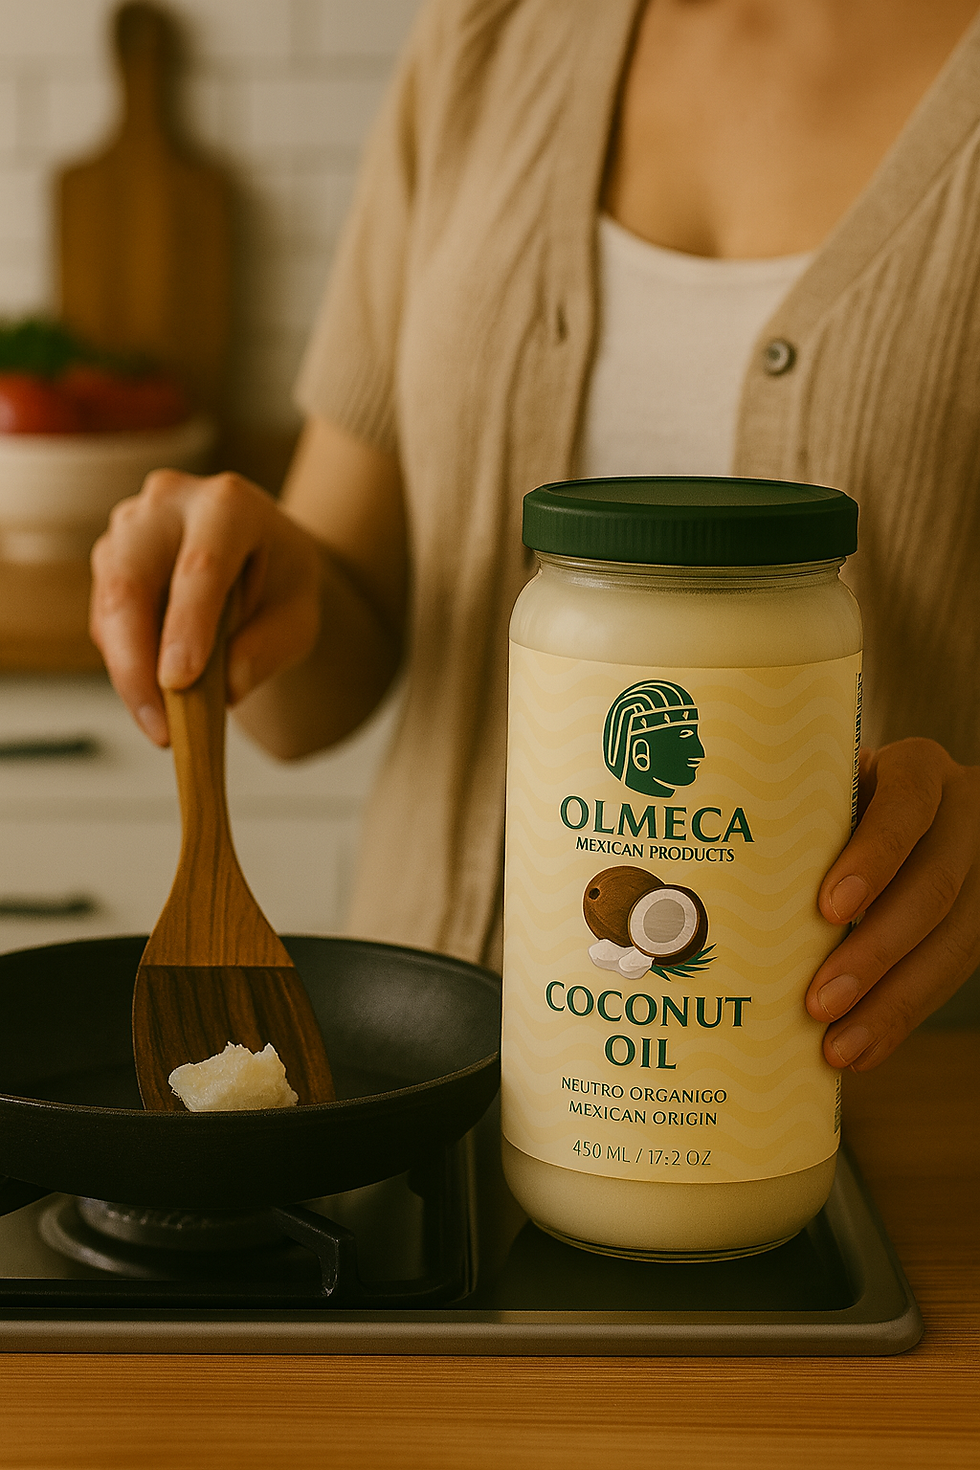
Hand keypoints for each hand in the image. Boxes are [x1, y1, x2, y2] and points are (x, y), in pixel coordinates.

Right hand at [90, 468, 325, 745]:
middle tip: (159, 729)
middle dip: (137, 661)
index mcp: (229, 504)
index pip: (202, 565)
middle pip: (132, 581)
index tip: (178, 682)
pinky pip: (106, 621)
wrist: (263, 557)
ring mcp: (130, 528)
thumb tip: (226, 685)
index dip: (187, 625)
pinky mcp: (109, 560)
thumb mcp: (299, 617)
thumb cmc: (282, 584)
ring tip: (162, 728)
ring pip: (110, 605)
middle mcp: (169, 503)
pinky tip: (154, 699)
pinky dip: (126, 666)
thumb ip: (270, 647)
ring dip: (128, 673)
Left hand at [806, 739, 979, 1069]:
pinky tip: (864, 1049)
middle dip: (876, 952)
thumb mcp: (825, 791)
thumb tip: (682, 879)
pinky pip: (952, 974)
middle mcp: (961, 815)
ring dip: (893, 1003)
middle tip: (819, 1003)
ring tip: (840, 1046)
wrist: (905, 808)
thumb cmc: (836, 802)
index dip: (874, 858)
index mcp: (918, 771)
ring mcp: (979, 870)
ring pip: (954, 942)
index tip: (828, 908)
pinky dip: (903, 1015)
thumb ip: (793, 819)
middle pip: (933, 887)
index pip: (905, 807)